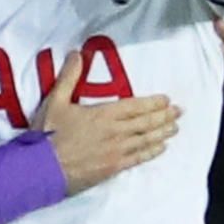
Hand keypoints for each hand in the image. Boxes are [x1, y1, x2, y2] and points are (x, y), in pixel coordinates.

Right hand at [32, 52, 179, 195]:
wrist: (43, 169)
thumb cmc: (49, 134)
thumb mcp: (55, 101)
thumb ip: (68, 77)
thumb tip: (76, 54)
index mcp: (104, 114)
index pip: (135, 106)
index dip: (153, 103)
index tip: (166, 99)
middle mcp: (116, 133)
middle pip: (146, 123)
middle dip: (164, 116)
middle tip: (179, 112)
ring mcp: (116, 152)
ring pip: (146, 141)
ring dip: (162, 133)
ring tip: (175, 128)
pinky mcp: (113, 168)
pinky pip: (139, 159)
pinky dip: (152, 152)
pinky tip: (160, 149)